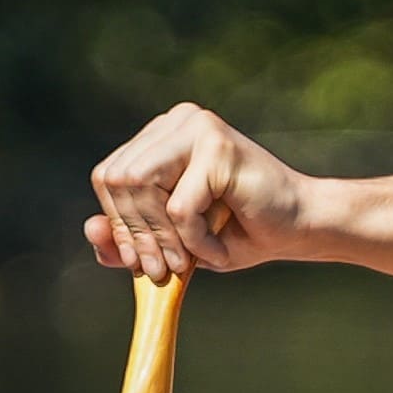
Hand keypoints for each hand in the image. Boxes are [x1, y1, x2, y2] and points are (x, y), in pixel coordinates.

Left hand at [86, 104, 311, 280]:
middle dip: (136, 235)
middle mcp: (177, 121)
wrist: (302, 229)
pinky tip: (219, 248)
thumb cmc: (241, 232)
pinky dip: (194, 241)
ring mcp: (198, 128)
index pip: (108, 175)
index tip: (139, 261)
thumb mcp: (174, 241)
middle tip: (163, 271)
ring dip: (163, 238)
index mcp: (162, 134)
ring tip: (190, 261)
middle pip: (118, 179)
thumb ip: (128, 237)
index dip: (117, 223)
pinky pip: (178, 207)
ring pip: (141, 187)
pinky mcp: (218, 147)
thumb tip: (90, 229)